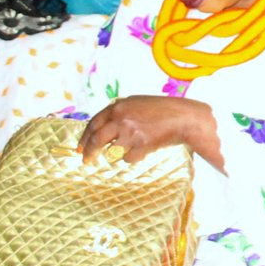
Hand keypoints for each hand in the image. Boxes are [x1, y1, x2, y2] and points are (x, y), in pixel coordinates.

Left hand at [79, 96, 221, 169]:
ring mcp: (130, 132)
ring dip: (119, 154)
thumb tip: (102, 130)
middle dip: (89, 152)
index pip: (93, 124)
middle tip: (86, 160)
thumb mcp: (137, 104)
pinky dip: (135, 156)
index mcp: (118, 106)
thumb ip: (119, 113)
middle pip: (96, 140)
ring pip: (113, 151)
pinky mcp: (140, 144)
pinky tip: (146, 148)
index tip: (79, 147)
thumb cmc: (163, 110)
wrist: (185, 117)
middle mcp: (121, 118)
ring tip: (133, 149)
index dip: (84, 138)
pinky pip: (129, 158)